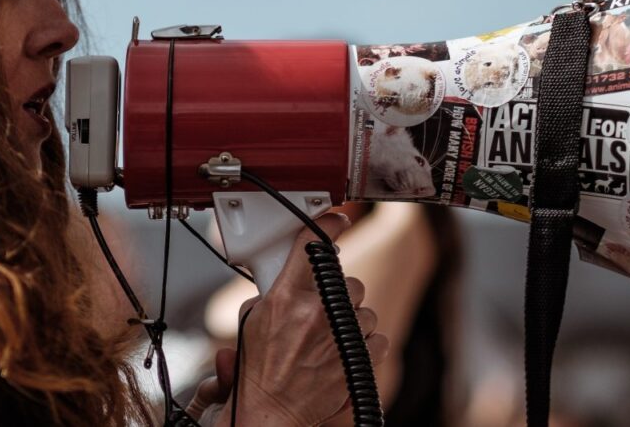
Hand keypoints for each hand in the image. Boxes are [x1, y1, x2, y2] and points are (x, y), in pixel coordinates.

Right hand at [212, 213, 390, 425]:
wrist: (271, 410)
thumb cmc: (259, 371)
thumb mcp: (253, 320)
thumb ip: (275, 291)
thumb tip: (293, 274)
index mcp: (286, 297)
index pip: (313, 245)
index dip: (328, 226)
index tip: (336, 221)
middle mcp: (315, 312)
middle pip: (347, 280)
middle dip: (337, 292)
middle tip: (321, 308)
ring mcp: (339, 336)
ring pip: (364, 309)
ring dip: (351, 320)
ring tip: (329, 337)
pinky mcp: (357, 358)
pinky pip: (377, 337)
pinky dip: (365, 344)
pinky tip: (344, 351)